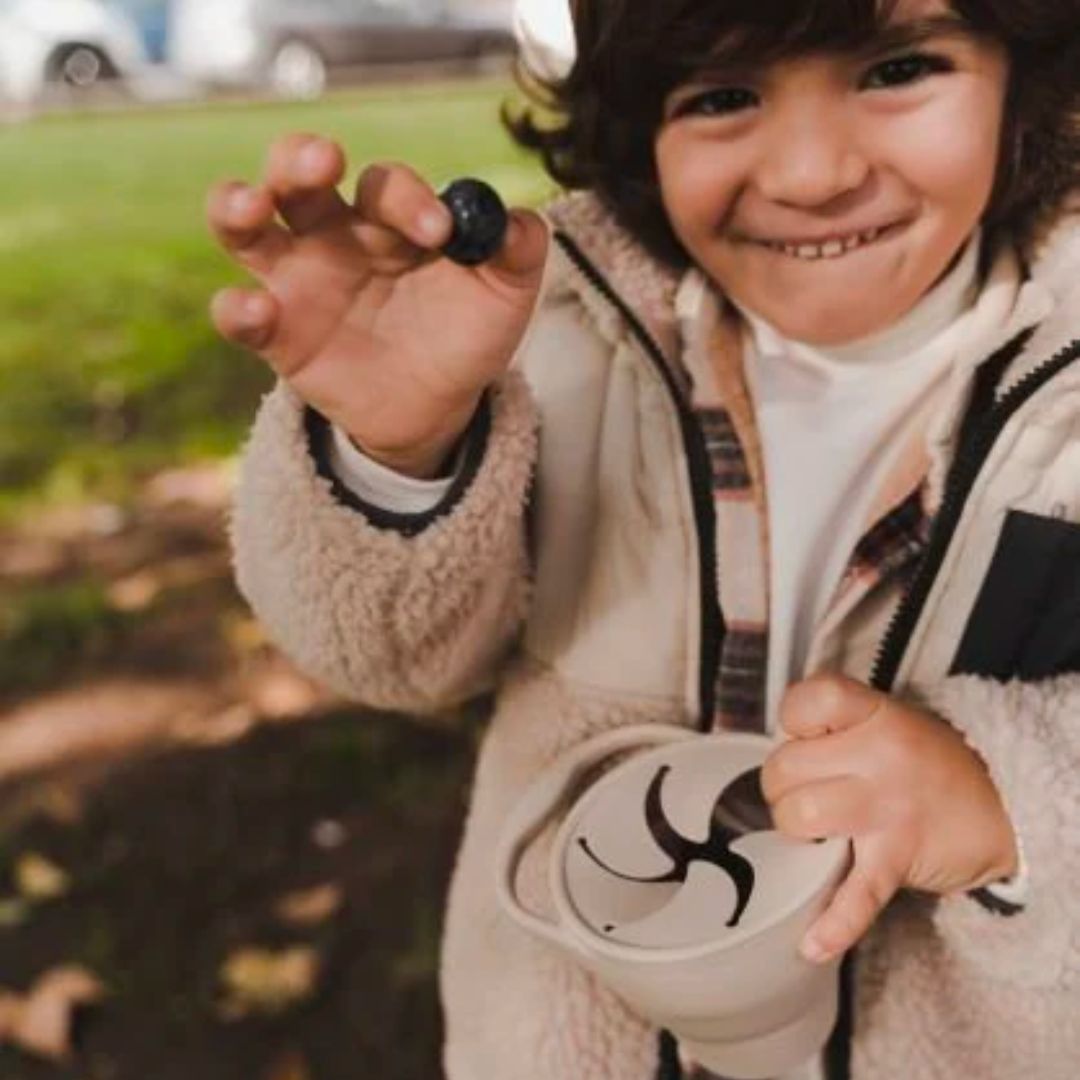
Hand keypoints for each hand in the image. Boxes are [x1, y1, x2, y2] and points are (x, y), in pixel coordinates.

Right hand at [207, 133, 548, 476]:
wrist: (437, 407)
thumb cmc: (463, 336)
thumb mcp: (503, 296)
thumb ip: (518, 253)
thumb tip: (519, 223)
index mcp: (387, 218)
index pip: (382, 186)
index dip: (406, 197)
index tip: (440, 231)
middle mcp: (331, 235)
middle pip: (295, 174)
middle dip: (301, 158)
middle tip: (325, 161)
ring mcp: (296, 282)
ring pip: (242, 224)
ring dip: (235, 203)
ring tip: (252, 204)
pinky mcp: (276, 335)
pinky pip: (237, 315)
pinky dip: (236, 310)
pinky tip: (259, 311)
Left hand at [761, 673, 1018, 963]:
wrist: (1002, 810)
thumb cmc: (926, 764)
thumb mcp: (888, 723)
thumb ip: (835, 728)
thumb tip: (778, 752)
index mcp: (874, 714)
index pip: (809, 700)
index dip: (793, 721)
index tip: (803, 736)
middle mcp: (880, 755)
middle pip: (786, 767)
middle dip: (781, 786)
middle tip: (804, 791)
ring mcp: (889, 808)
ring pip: (801, 816)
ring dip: (793, 830)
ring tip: (812, 830)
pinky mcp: (897, 858)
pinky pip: (857, 893)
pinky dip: (834, 923)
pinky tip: (812, 944)